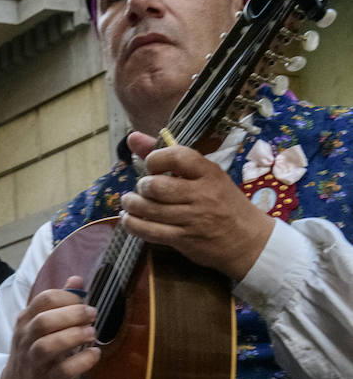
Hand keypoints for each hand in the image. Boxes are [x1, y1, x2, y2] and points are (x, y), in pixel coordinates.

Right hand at [0, 276, 99, 378]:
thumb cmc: (34, 353)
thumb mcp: (39, 325)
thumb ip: (58, 303)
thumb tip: (76, 280)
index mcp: (25, 321)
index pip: (44, 299)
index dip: (68, 297)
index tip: (84, 302)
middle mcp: (26, 339)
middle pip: (44, 321)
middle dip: (73, 314)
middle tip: (92, 315)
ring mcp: (34, 361)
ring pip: (48, 345)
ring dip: (74, 336)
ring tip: (91, 333)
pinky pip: (63, 370)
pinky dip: (82, 361)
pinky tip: (94, 354)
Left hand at [121, 132, 274, 279]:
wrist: (249, 241)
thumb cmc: (223, 203)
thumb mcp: (206, 176)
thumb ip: (168, 157)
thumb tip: (132, 137)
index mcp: (209, 173)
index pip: (177, 156)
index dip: (155, 158)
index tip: (153, 167)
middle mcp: (202, 195)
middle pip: (157, 186)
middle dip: (142, 186)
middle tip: (143, 188)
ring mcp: (193, 219)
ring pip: (149, 209)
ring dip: (131, 204)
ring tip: (130, 202)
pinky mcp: (184, 239)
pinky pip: (148, 231)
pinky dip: (132, 224)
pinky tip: (130, 219)